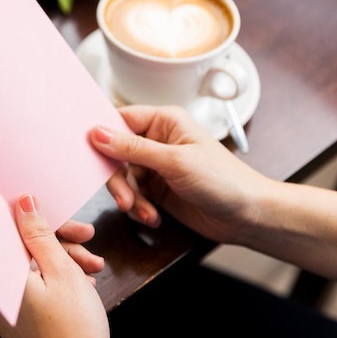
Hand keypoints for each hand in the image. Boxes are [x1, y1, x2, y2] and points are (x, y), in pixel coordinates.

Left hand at [0, 194, 111, 337]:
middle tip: (88, 238)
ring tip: (92, 268)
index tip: (60, 213)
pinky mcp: (20, 313)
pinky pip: (37, 283)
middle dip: (60, 241)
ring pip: (35, 263)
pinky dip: (61, 278)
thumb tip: (24, 202)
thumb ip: (40, 235)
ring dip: (66, 259)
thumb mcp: (61, 272)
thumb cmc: (72, 331)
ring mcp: (7, 303)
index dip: (38, 217)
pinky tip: (83, 281)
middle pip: (25, 246)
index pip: (9, 230)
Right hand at [89, 105, 270, 244]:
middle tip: (124, 199)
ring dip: (130, 198)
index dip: (103, 136)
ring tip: (144, 212)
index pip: (120, 120)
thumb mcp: (174, 161)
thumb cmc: (223, 179)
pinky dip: (139, 208)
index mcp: (164, 121)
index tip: (88, 154)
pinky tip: (154, 217)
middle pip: (116, 154)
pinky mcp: (158, 189)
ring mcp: (157, 166)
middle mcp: (157, 141)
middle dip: (118, 180)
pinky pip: (134, 196)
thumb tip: (98, 133)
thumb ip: (133, 148)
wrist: (248, 215)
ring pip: (123, 178)